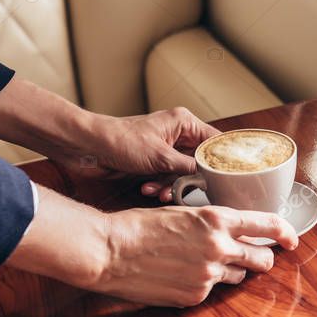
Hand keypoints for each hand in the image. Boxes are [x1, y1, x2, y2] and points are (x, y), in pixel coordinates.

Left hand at [0, 80, 217, 200]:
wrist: (85, 148)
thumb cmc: (119, 141)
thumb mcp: (160, 158)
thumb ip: (190, 169)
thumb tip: (212, 179)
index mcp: (184, 123)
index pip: (217, 142)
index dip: (224, 162)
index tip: (231, 180)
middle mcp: (178, 135)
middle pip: (201, 162)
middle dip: (192, 180)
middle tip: (188, 192)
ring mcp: (165, 151)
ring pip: (183, 174)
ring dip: (171, 186)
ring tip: (158, 192)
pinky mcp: (152, 164)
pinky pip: (166, 179)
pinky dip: (159, 187)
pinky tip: (147, 190)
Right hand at [6, 188, 298, 306]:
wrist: (109, 251)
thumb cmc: (139, 225)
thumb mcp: (181, 211)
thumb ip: (211, 223)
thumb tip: (232, 231)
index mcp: (216, 219)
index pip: (267, 225)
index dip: (285, 233)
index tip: (291, 238)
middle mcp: (218, 247)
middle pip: (261, 259)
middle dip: (261, 258)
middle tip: (255, 257)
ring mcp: (208, 275)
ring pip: (238, 278)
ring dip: (231, 271)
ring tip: (205, 263)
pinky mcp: (195, 296)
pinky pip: (212, 291)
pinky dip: (204, 284)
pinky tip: (182, 276)